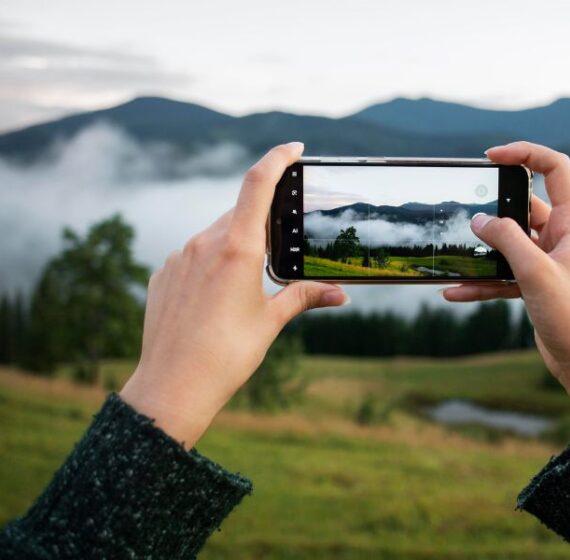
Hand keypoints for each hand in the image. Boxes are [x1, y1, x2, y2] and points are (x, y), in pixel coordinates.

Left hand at [121, 142, 347, 447]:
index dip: (277, 158)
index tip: (294, 148)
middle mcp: (204, 243)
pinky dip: (211, 264)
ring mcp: (179, 258)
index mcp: (237, 248)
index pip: (258, 184)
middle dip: (262, 221)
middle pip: (240, 213)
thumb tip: (340, 294)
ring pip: (215, 234)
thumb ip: (304, 297)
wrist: (172, 386)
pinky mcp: (163, 274)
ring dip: (236, 245)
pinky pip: (193, 256)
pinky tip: (217, 300)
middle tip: (281, 245)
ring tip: (247, 286)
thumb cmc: (227, 355)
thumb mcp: (271, 322)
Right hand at [443, 141, 569, 442]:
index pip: (554, 169)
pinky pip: (501, 274)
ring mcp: (546, 260)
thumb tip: (478, 220)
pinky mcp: (534, 284)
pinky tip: (454, 291)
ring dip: (482, 250)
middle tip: (465, 210)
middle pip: (523, 205)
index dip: (526, 153)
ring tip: (455, 254)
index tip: (492, 157)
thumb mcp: (535, 271)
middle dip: (493, 209)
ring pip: (508, 242)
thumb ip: (506, 240)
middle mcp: (560, 236)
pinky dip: (480, 281)